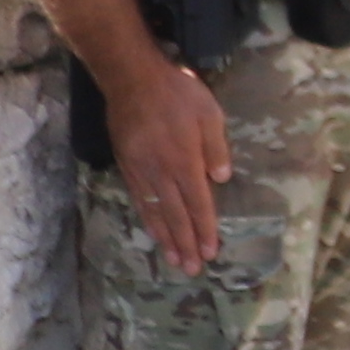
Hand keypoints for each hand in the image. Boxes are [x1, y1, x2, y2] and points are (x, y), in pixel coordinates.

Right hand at [111, 59, 232, 275]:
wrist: (131, 79)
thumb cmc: (177, 92)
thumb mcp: (209, 113)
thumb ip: (216, 148)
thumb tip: (221, 179)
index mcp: (185, 161)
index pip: (198, 204)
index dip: (205, 229)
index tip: (211, 252)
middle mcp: (162, 172)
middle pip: (176, 215)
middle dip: (186, 244)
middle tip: (193, 270)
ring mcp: (142, 171)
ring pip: (155, 212)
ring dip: (166, 238)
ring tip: (175, 260)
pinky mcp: (128, 166)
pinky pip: (139, 200)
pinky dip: (148, 220)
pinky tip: (154, 232)